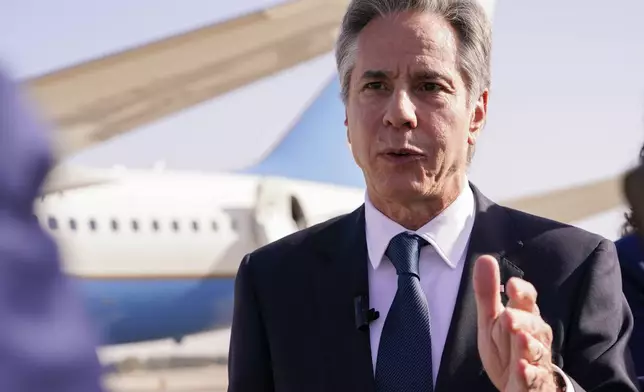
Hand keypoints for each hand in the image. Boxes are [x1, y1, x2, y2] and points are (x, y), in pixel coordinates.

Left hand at [473, 255, 558, 391]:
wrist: (519, 384)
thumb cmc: (507, 347)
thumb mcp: (491, 319)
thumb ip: (488, 292)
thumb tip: (485, 258)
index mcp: (525, 317)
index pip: (528, 301)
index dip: (522, 293)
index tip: (512, 285)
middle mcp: (535, 336)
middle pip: (533, 325)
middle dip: (523, 320)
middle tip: (508, 317)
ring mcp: (536, 360)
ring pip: (537, 350)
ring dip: (529, 345)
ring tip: (520, 338)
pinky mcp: (535, 382)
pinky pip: (535, 378)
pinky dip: (530, 374)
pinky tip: (522, 369)